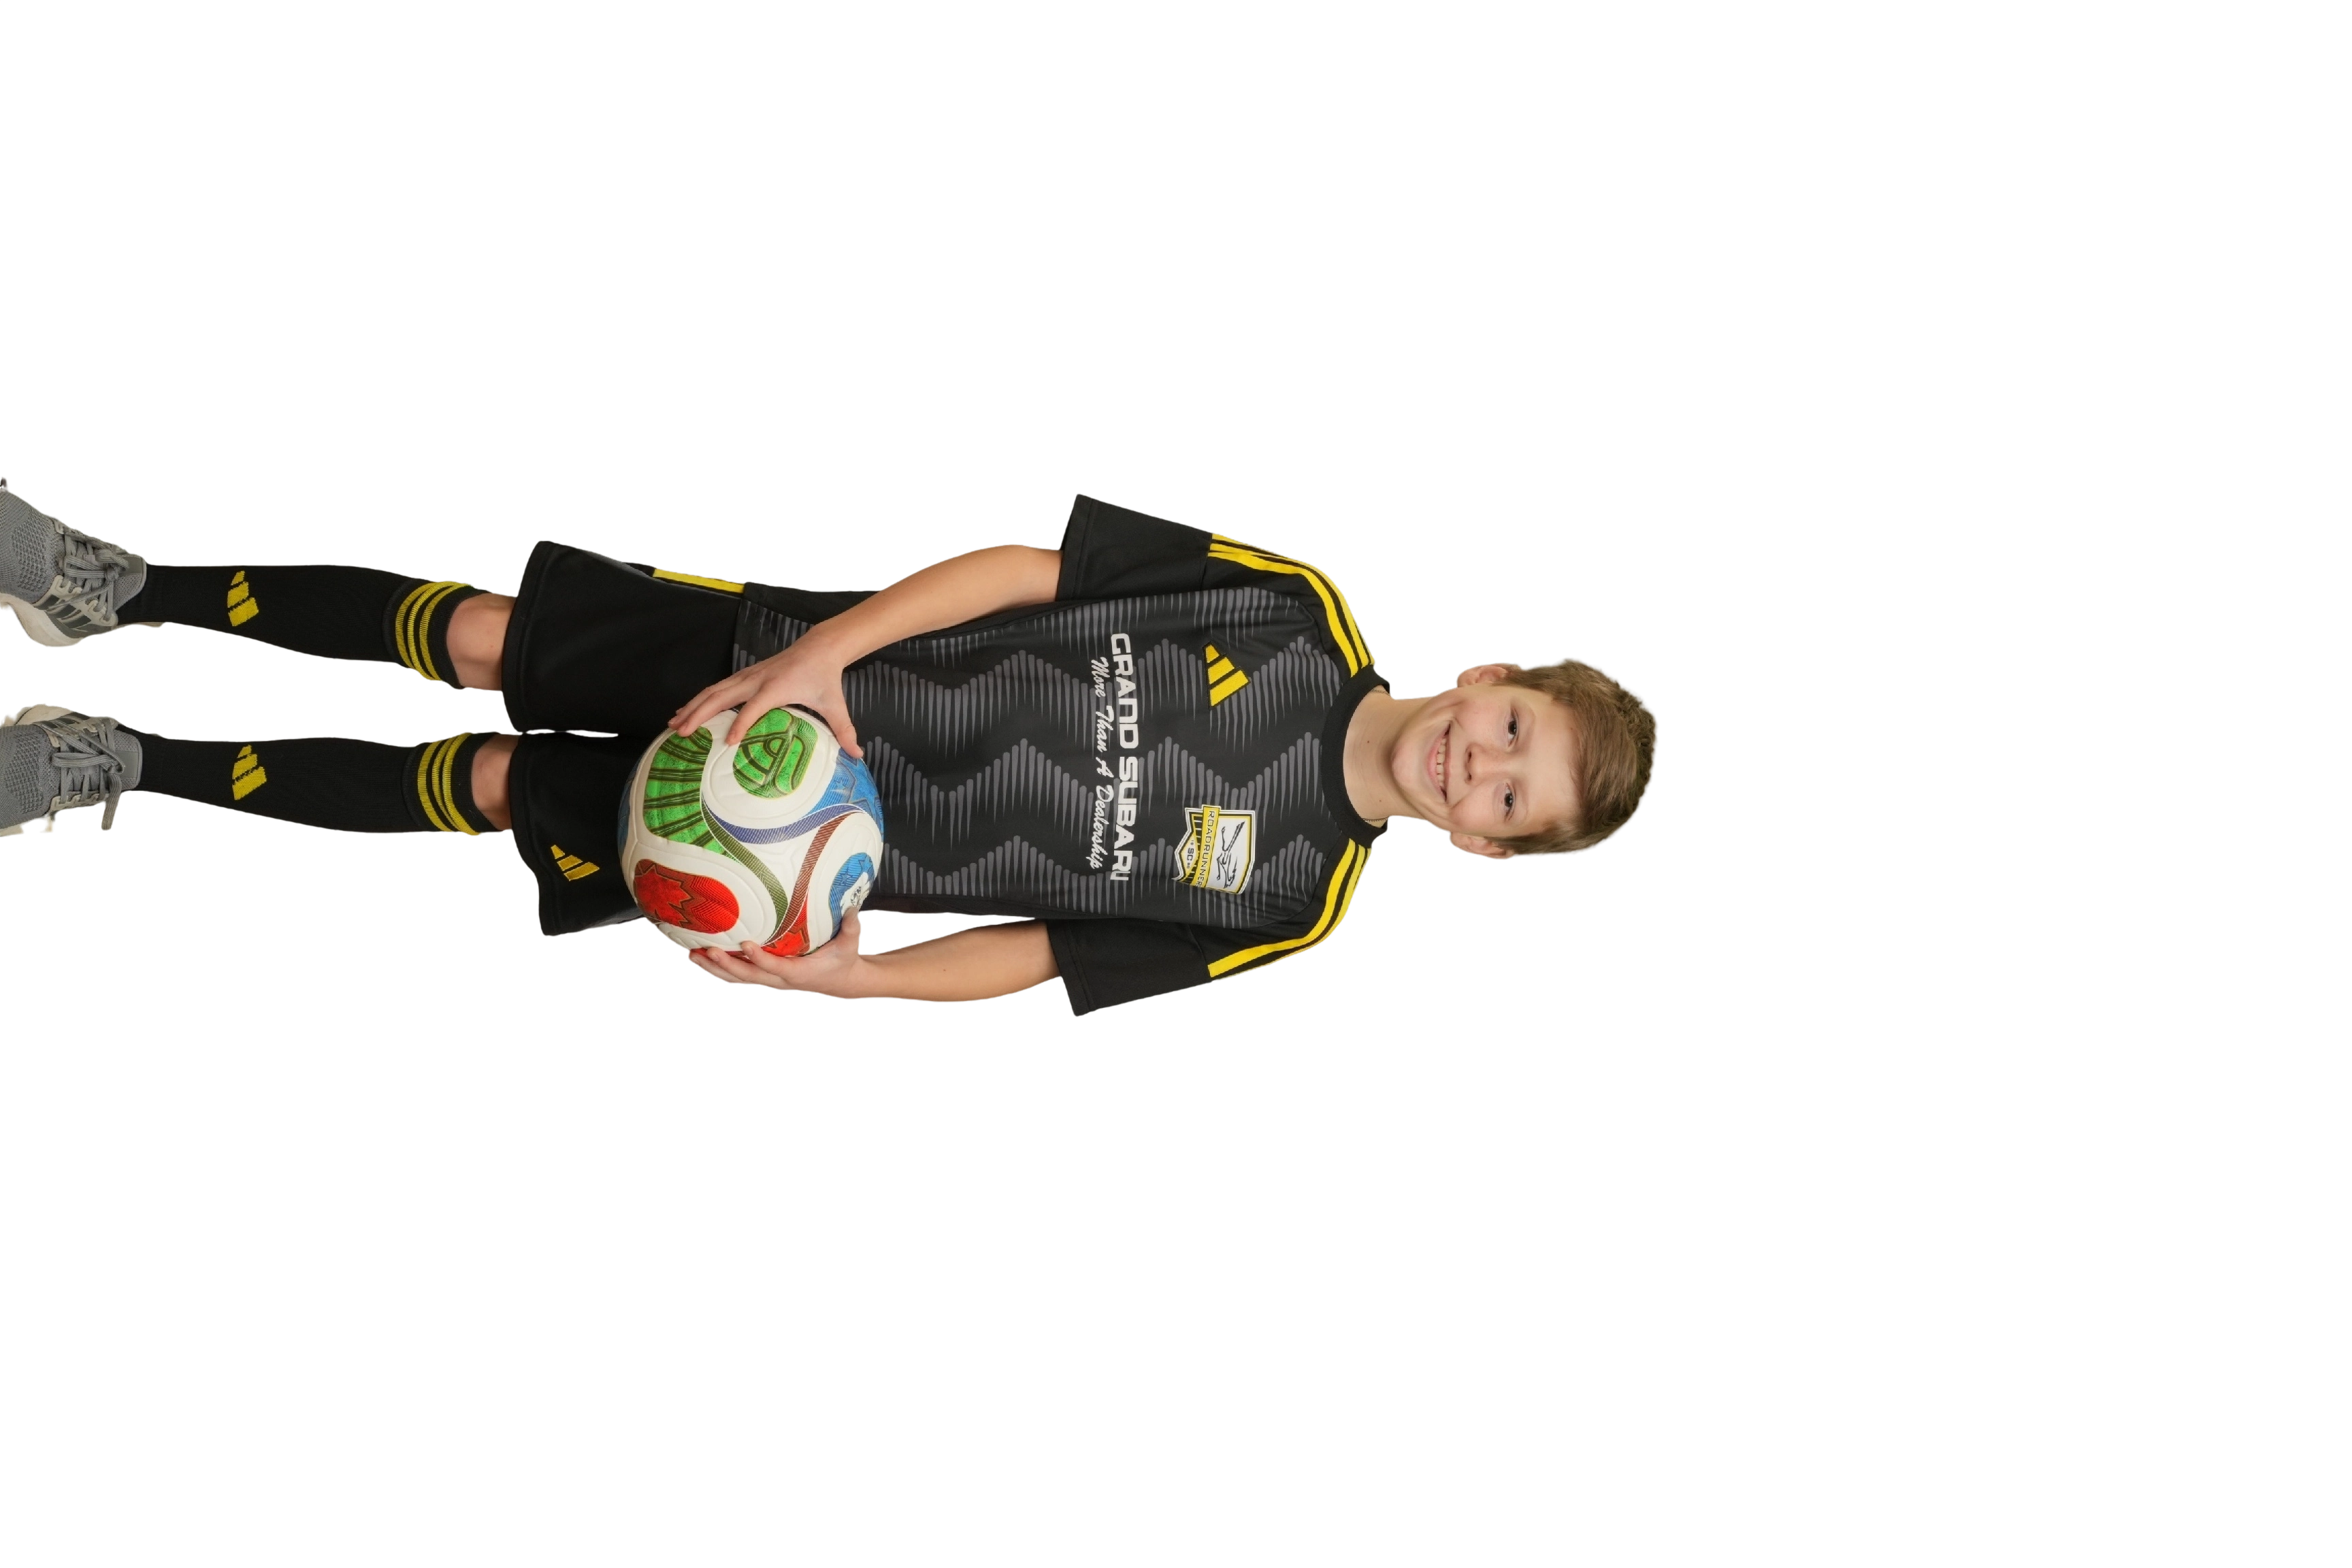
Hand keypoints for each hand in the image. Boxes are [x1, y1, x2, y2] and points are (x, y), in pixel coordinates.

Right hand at [669, 635, 857, 753]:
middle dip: (700, 714)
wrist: (819, 648)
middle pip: (722, 696)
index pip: (754, 708)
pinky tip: (685, 711)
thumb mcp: (836, 705)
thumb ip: (844, 730)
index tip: (729, 743)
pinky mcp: (744, 676)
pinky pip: (716, 688)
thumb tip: (857, 753)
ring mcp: (748, 676)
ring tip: (673, 725)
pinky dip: (699, 699)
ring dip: (692, 707)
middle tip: (681, 733)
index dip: (742, 725)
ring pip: (713, 691)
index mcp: (777, 687)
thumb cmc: (825, 677)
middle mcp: (757, 680)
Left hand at [687, 908, 869, 997]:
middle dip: (726, 964)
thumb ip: (851, 926)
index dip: (759, 958)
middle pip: (747, 975)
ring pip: (737, 978)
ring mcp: (770, 979)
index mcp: (798, 972)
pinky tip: (702, 959)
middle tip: (708, 950)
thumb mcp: (850, 943)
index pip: (775, 966)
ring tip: (692, 956)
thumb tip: (853, 906)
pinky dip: (718, 969)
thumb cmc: (843, 958)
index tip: (745, 943)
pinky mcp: (765, 976)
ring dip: (714, 969)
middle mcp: (779, 979)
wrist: (840, 980)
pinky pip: (738, 976)